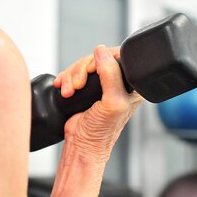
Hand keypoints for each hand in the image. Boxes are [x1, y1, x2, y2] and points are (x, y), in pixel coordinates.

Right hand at [53, 45, 142, 162]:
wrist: (81, 145)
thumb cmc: (101, 131)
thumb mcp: (112, 102)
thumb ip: (110, 75)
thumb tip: (101, 52)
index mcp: (131, 85)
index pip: (119, 57)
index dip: (103, 58)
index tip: (92, 70)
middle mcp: (117, 83)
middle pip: (97, 58)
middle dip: (82, 70)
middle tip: (79, 84)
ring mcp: (100, 86)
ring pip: (83, 65)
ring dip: (72, 76)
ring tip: (70, 91)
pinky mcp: (85, 89)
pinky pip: (73, 73)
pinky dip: (66, 79)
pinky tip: (65, 89)